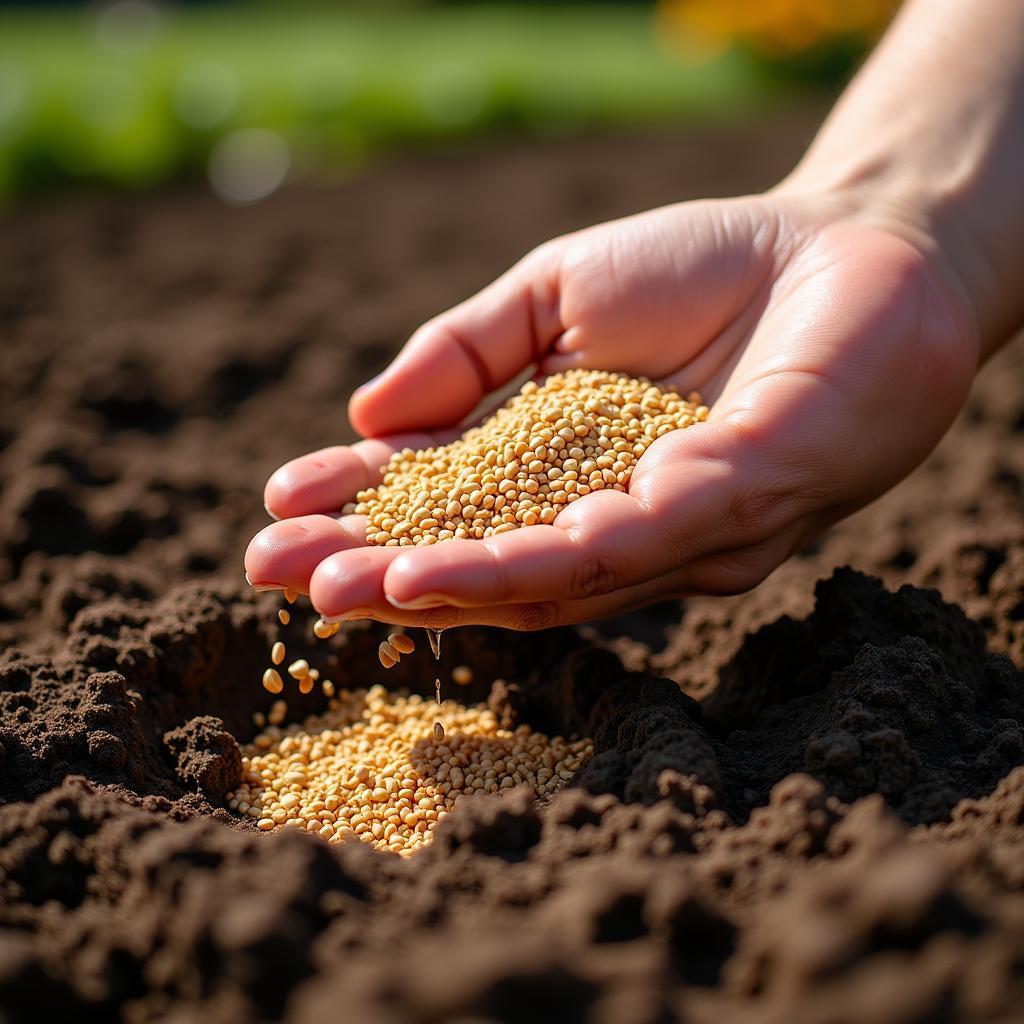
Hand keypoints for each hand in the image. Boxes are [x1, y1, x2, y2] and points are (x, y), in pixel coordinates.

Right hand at [244, 188, 976, 628]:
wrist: (849, 239)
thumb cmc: (708, 268)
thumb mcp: (558, 295)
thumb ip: (468, 353)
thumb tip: (366, 417)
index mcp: (567, 474)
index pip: (455, 507)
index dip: (366, 514)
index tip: (277, 515)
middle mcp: (620, 522)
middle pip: (493, 566)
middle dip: (384, 573)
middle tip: (280, 576)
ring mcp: (685, 526)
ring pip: (558, 577)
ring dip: (449, 586)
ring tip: (353, 586)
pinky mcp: (752, 497)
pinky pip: (645, 537)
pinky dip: (552, 554)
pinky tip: (459, 566)